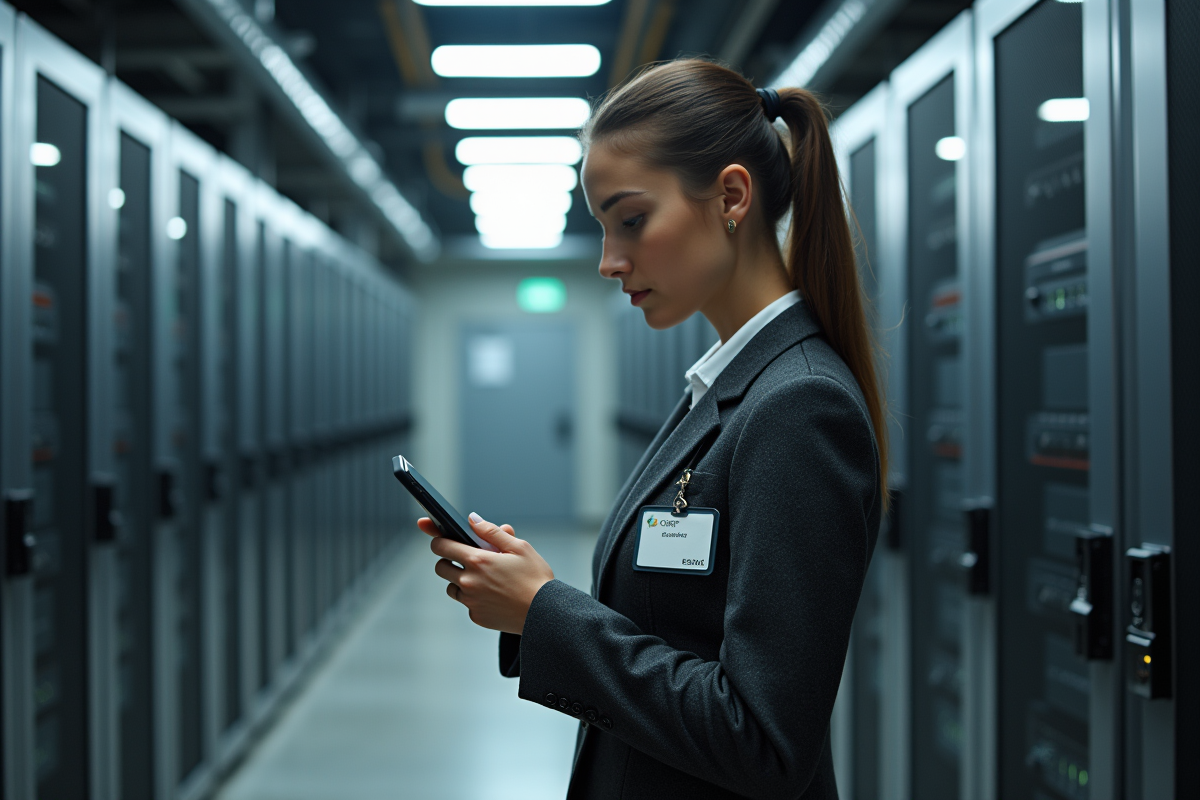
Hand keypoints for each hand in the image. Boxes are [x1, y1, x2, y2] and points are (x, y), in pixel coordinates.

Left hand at [417, 513, 554, 634]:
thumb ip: (492, 532)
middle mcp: (469, 582)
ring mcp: (471, 601)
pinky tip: (494, 595)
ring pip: (452, 587)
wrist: (545, 614)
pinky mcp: (476, 617)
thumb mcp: (519, 547)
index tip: (442, 540)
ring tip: (484, 579)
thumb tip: (473, 519)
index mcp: (478, 560)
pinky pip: (467, 604)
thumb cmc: (536, 578)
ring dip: (460, 580)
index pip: (441, 546)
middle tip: (466, 560)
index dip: (439, 540)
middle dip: (448, 561)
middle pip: (440, 568)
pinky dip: (474, 598)